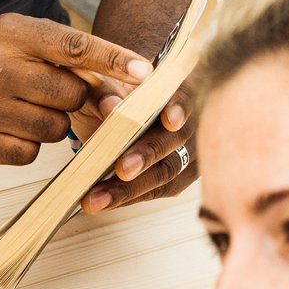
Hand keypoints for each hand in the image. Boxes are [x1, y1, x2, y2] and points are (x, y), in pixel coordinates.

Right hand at [0, 14, 150, 165]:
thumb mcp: (24, 39)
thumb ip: (69, 58)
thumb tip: (121, 96)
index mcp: (11, 33)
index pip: (73, 47)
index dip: (112, 60)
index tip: (146, 73)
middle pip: (70, 95)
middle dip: (73, 98)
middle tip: (52, 92)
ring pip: (54, 129)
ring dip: (52, 123)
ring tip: (25, 107)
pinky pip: (31, 154)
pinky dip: (29, 145)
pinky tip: (9, 126)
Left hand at [80, 86, 195, 213]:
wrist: (121, 113)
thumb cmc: (117, 94)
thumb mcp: (106, 87)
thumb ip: (106, 93)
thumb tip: (109, 105)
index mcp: (176, 90)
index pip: (186, 96)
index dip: (180, 108)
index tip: (170, 121)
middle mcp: (191, 122)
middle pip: (175, 141)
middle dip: (148, 156)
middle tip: (122, 169)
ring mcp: (189, 153)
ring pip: (166, 173)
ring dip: (130, 188)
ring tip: (98, 199)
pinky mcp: (180, 177)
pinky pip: (158, 189)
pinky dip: (129, 196)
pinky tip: (103, 202)